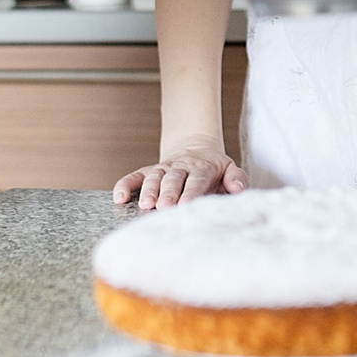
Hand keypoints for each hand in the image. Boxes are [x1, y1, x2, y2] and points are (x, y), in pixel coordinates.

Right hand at [112, 142, 246, 209]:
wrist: (197, 149)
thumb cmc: (214, 169)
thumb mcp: (230, 169)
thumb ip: (236, 178)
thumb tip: (238, 188)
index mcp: (202, 168)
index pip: (196, 180)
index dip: (190, 192)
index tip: (186, 205)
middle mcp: (180, 167)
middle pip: (173, 179)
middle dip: (167, 193)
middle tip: (163, 207)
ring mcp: (163, 168)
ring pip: (153, 178)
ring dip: (148, 191)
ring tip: (145, 205)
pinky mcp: (148, 171)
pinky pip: (134, 177)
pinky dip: (125, 185)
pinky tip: (119, 198)